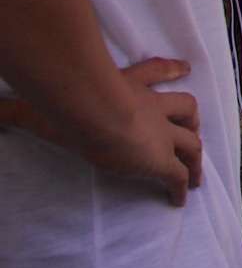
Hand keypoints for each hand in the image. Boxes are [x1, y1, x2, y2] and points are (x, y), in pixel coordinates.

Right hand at [24, 59, 202, 206]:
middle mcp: (152, 107)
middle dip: (193, 121)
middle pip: (186, 107)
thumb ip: (15, 107)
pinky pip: (177, 176)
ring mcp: (160, 133)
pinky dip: (182, 188)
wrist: (92, 105)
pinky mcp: (161, 160)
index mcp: (129, 86)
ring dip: (195, 158)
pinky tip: (180, 199)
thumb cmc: (67, 97)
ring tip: (196, 174)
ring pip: (191, 143)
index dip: (172, 69)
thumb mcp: (43, 99)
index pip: (155, 71)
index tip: (185, 68)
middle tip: (196, 131)